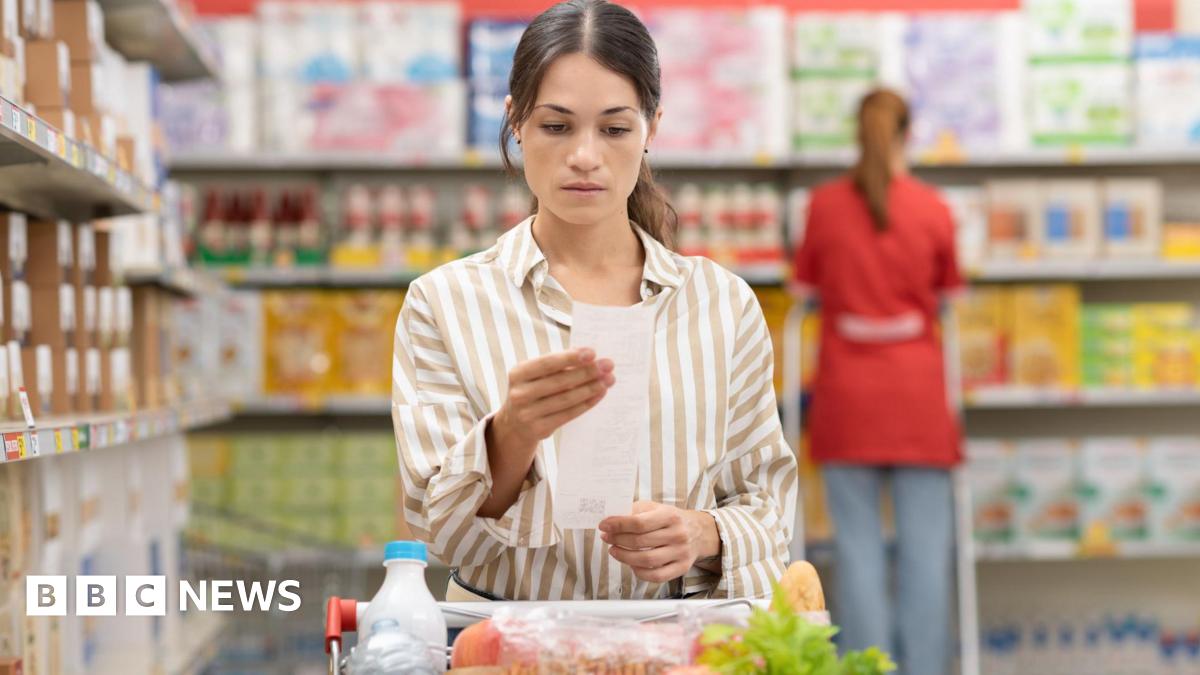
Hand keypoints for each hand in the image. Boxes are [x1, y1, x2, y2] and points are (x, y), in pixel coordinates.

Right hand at [492, 348, 614, 448]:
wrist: (515, 424)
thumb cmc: (533, 391)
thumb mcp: (537, 375)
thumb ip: (558, 364)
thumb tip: (588, 356)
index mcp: (518, 374)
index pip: (547, 363)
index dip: (570, 358)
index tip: (592, 353)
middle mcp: (519, 394)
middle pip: (560, 381)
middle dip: (587, 372)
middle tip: (607, 366)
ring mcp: (528, 413)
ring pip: (566, 399)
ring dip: (590, 388)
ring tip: (608, 380)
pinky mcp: (539, 428)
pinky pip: (568, 414)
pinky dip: (586, 403)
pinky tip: (599, 394)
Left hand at [599, 502, 720, 583]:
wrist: (699, 532)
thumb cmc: (672, 519)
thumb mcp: (656, 508)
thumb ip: (636, 511)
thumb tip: (612, 520)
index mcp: (670, 516)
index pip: (639, 522)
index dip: (618, 525)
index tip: (604, 526)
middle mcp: (677, 534)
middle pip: (640, 541)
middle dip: (617, 540)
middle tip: (606, 538)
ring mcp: (680, 553)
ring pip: (646, 560)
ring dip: (624, 557)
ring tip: (614, 551)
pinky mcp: (681, 568)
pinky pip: (656, 575)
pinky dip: (639, 572)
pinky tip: (631, 564)